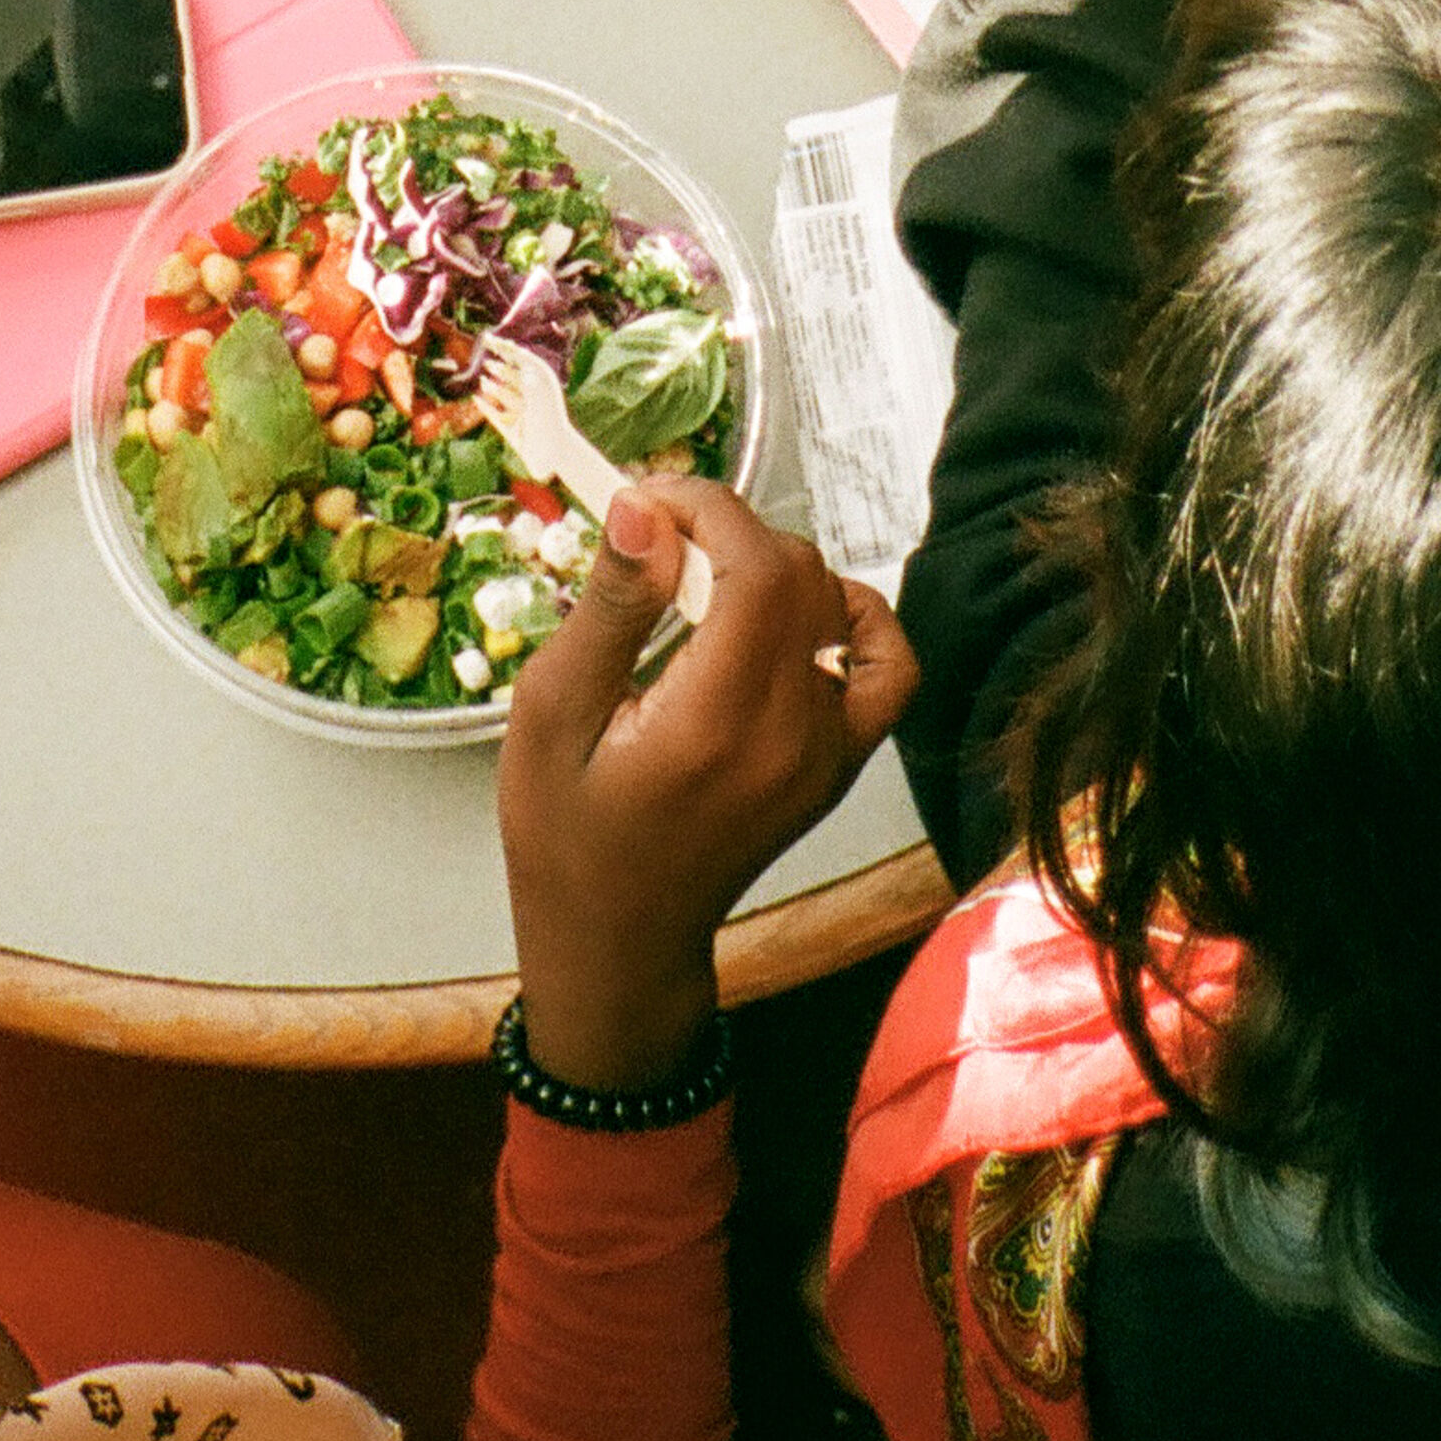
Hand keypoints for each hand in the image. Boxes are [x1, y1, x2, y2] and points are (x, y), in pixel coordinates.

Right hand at [498, 479, 914, 1091]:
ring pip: (836, 603)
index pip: (759, 566)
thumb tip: (646, 509)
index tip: (647, 500)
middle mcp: (792, 734)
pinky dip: (852, 620)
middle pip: (798, 573)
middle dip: (728, 530)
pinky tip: (790, 619)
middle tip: (658, 544)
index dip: (707, 506)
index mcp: (717, 723)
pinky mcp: (841, 764)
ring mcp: (828, 752)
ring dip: (775, 567)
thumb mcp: (553, 713)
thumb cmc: (566, 832)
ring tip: (706, 586)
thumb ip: (613, 608)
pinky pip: (887, 666)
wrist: (619, 940)